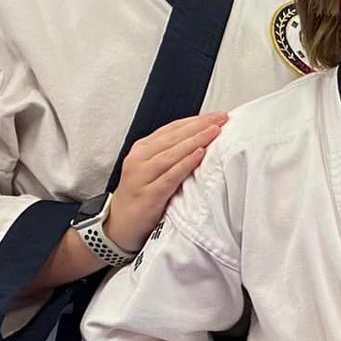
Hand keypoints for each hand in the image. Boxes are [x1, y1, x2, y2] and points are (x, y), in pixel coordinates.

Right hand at [103, 113, 228, 252]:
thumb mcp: (152, 170)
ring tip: (214, 131)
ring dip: (195, 140)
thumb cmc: (141, 196)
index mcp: (142, 150)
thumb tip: (202, 140)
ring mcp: (141, 176)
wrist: (119, 225)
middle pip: (173, 138)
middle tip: (221, 118)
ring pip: (171, 153)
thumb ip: (171, 155)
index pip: (171, 130)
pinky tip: (200, 155)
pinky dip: (185, 164)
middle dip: (199, 126)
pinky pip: (170, 176)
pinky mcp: (148, 194)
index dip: (194, 121)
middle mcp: (139, 159)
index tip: (216, 115)